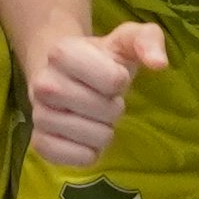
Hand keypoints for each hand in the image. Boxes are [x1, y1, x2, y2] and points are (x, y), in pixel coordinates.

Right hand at [24, 20, 165, 168]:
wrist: (63, 75)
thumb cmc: (100, 59)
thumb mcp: (126, 40)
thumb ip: (148, 40)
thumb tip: (160, 63)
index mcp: (61, 52)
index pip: (113, 81)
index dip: (120, 81)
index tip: (109, 76)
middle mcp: (43, 84)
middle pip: (106, 112)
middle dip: (113, 107)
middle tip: (101, 98)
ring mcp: (38, 116)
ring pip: (96, 138)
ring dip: (103, 131)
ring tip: (92, 116)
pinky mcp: (39, 144)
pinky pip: (80, 158)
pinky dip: (90, 153)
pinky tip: (84, 137)